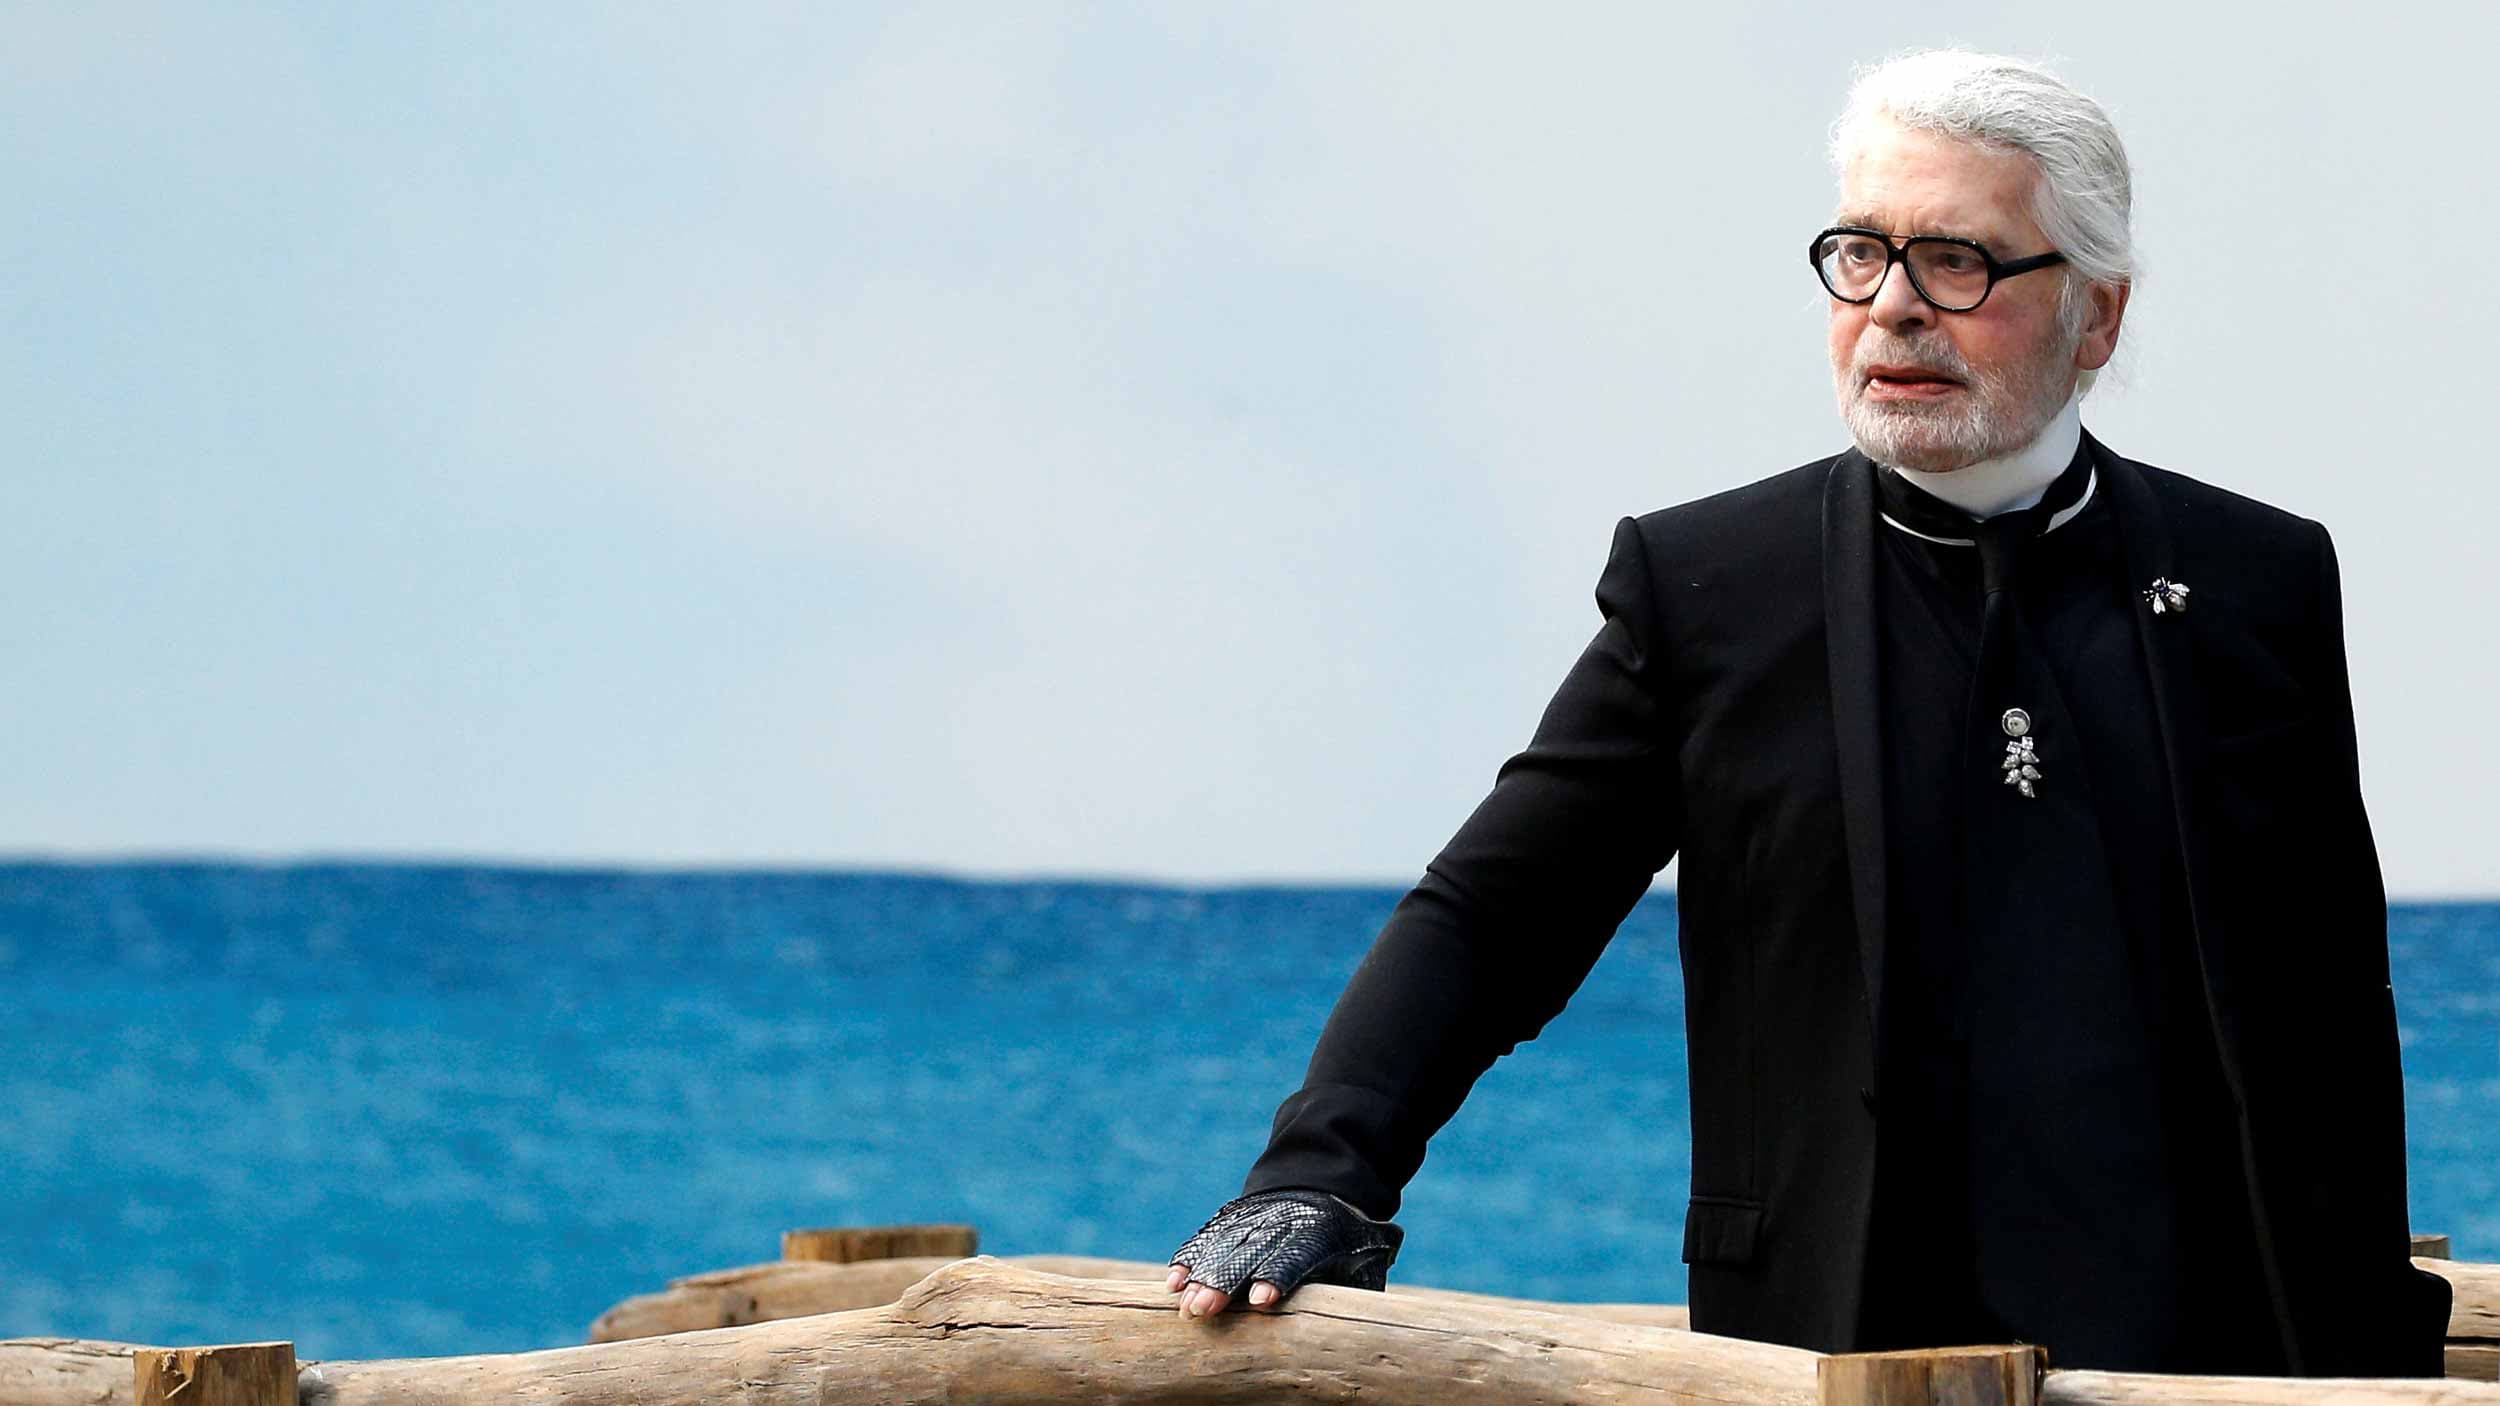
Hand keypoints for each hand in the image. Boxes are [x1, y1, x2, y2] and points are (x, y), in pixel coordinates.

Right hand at [1165, 1188, 1403, 1318]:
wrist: (1323, 1186)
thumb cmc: (1350, 1245)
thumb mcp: (1369, 1258)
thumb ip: (1358, 1286)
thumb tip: (1353, 1321)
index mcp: (1320, 1230)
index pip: (1295, 1255)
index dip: (1277, 1277)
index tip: (1259, 1302)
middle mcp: (1281, 1220)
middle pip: (1249, 1253)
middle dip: (1225, 1282)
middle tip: (1203, 1310)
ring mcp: (1253, 1217)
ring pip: (1223, 1246)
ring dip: (1202, 1276)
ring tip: (1185, 1305)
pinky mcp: (1232, 1219)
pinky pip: (1207, 1238)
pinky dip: (1190, 1258)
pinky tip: (1175, 1283)